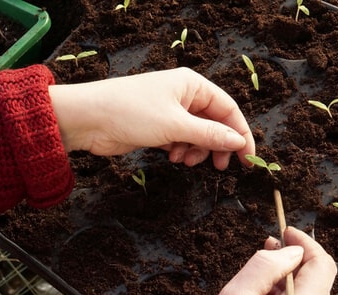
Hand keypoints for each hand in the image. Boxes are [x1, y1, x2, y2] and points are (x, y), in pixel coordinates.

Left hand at [48, 67, 254, 169]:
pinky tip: (171, 157)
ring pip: (196, 135)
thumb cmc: (131, 112)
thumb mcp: (175, 125)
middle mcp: (183, 96)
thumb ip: (209, 135)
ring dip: (195, 151)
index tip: (248, 159)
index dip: (240, 134)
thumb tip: (238, 142)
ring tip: (184, 161)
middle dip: (216, 145)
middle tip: (218, 167)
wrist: (89, 119)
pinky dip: (180, 150)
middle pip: (213, 123)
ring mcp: (168, 112)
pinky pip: (179, 140)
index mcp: (192, 85)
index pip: (228, 109)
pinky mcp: (156, 127)